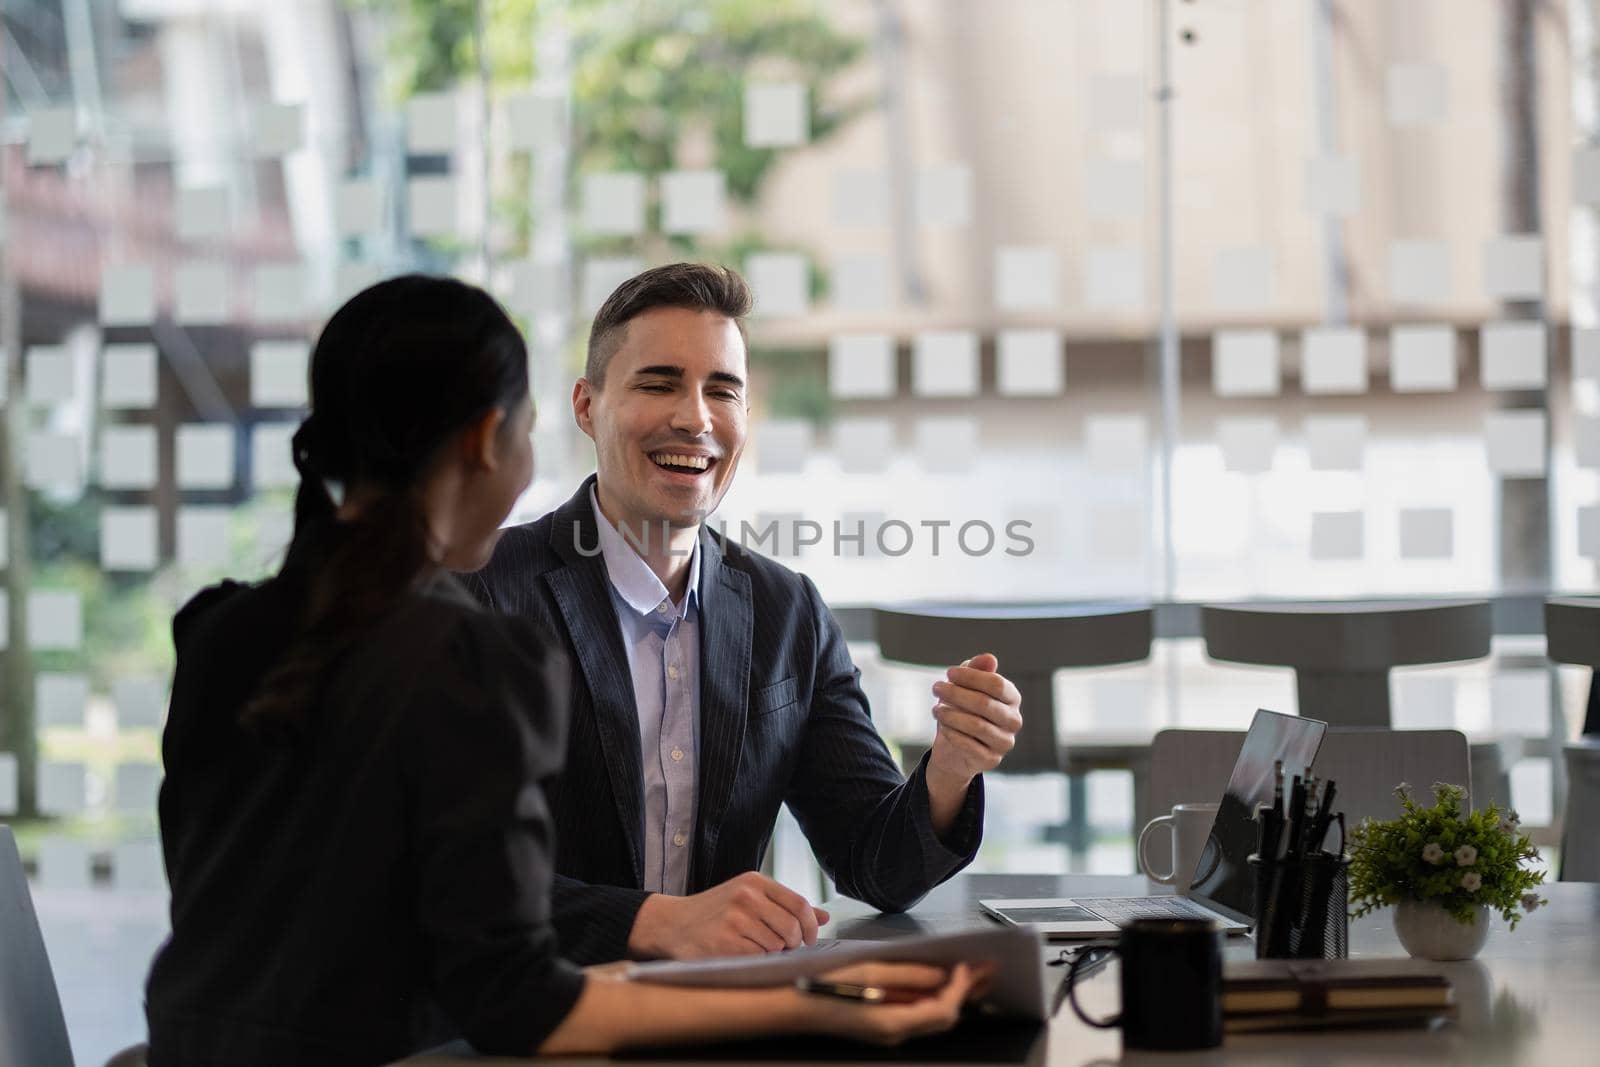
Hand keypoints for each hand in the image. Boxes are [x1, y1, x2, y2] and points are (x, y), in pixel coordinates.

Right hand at [628, 871, 829, 959]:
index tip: (810, 938)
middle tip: (782, 947)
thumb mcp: (749, 897)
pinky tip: (741, 953)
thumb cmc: (715, 912)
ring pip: (777, 945)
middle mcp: (746, 896)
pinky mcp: (726, 943)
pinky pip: (759, 958)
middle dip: (793, 943)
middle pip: (792, 927)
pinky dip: (756, 960)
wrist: (673, 923)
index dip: (810, 925)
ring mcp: (736, 919)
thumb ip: (785, 905)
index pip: (799, 904)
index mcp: (754, 882)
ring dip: (772, 953)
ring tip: (754, 947)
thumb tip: (823, 917)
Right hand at [799, 962, 989, 1044]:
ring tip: (972, 973)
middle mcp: (895, 1033)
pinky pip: (918, 1014)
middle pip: (943, 1017)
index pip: (943, 1009)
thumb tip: (940, 974)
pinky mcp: (883, 1025)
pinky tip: (940, 982)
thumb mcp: (870, 972)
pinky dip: (933, 997)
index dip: (960, 988)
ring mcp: (889, 1032)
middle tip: (985, 970)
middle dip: (966, 992)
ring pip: (933, 1017)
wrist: (795, 1008)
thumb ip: (910, 974)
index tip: (967, 966)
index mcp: (893, 1023)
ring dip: (954, 994)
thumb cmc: (824, 987)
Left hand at [927, 652, 1022, 788]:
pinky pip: (970, 745)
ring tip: (936, 709)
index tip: (948, 673)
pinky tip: (943, 727)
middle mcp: (1014, 720)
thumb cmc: (963, 709)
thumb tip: (989, 658)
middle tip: (936, 688)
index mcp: (1012, 698)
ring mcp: (1005, 742)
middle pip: (985, 703)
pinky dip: (953, 734)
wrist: (955, 747)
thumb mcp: (966, 685)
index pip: (997, 684)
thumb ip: (976, 670)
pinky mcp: (992, 760)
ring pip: (977, 726)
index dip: (971, 677)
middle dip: (956, 694)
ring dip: (951, 715)